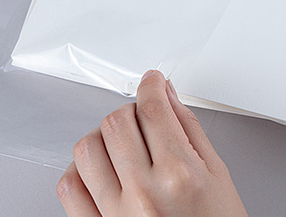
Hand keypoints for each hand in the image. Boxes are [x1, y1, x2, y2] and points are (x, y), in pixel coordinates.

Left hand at [56, 70, 247, 215]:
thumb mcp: (218, 177)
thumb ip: (190, 131)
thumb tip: (168, 98)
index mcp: (180, 177)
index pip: (153, 110)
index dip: (150, 86)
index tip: (151, 82)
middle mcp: (144, 194)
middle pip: (117, 122)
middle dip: (131, 111)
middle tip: (143, 118)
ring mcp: (115, 215)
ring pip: (87, 149)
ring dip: (104, 138)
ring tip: (122, 146)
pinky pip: (68, 187)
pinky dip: (80, 170)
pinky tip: (101, 172)